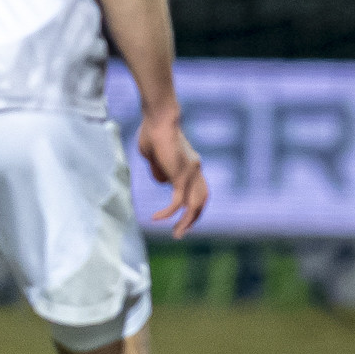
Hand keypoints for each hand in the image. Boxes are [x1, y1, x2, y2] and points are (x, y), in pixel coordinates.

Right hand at [136, 108, 207, 237]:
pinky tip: (156, 218)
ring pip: (193, 205)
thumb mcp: (154, 155)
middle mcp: (195, 170)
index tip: (180, 217)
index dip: (191, 205)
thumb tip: (161, 181)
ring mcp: (190, 173)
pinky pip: (177, 201)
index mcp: (191, 164)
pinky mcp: (180, 176)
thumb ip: (159, 169)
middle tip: (181, 232)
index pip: (198, 190)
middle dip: (194, 218)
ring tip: (176, 234)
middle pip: (201, 200)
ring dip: (186, 222)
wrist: (158, 118)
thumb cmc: (152, 131)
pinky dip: (168, 213)